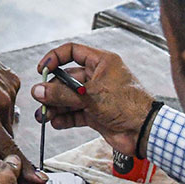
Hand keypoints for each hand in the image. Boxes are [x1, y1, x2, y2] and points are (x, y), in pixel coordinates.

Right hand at [32, 42, 155, 157]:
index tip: (42, 69)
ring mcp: (96, 96)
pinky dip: (64, 118)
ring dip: (55, 107)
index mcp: (101, 63)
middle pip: (66, 79)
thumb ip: (62, 94)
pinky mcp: (96, 114)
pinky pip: (74, 113)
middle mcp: (98, 77)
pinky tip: (56, 122)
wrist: (145, 132)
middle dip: (52, 90)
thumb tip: (39, 91)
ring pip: (68, 98)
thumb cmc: (129, 106)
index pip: (72, 52)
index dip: (54, 58)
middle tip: (40, 99)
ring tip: (43, 115)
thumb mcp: (91, 96)